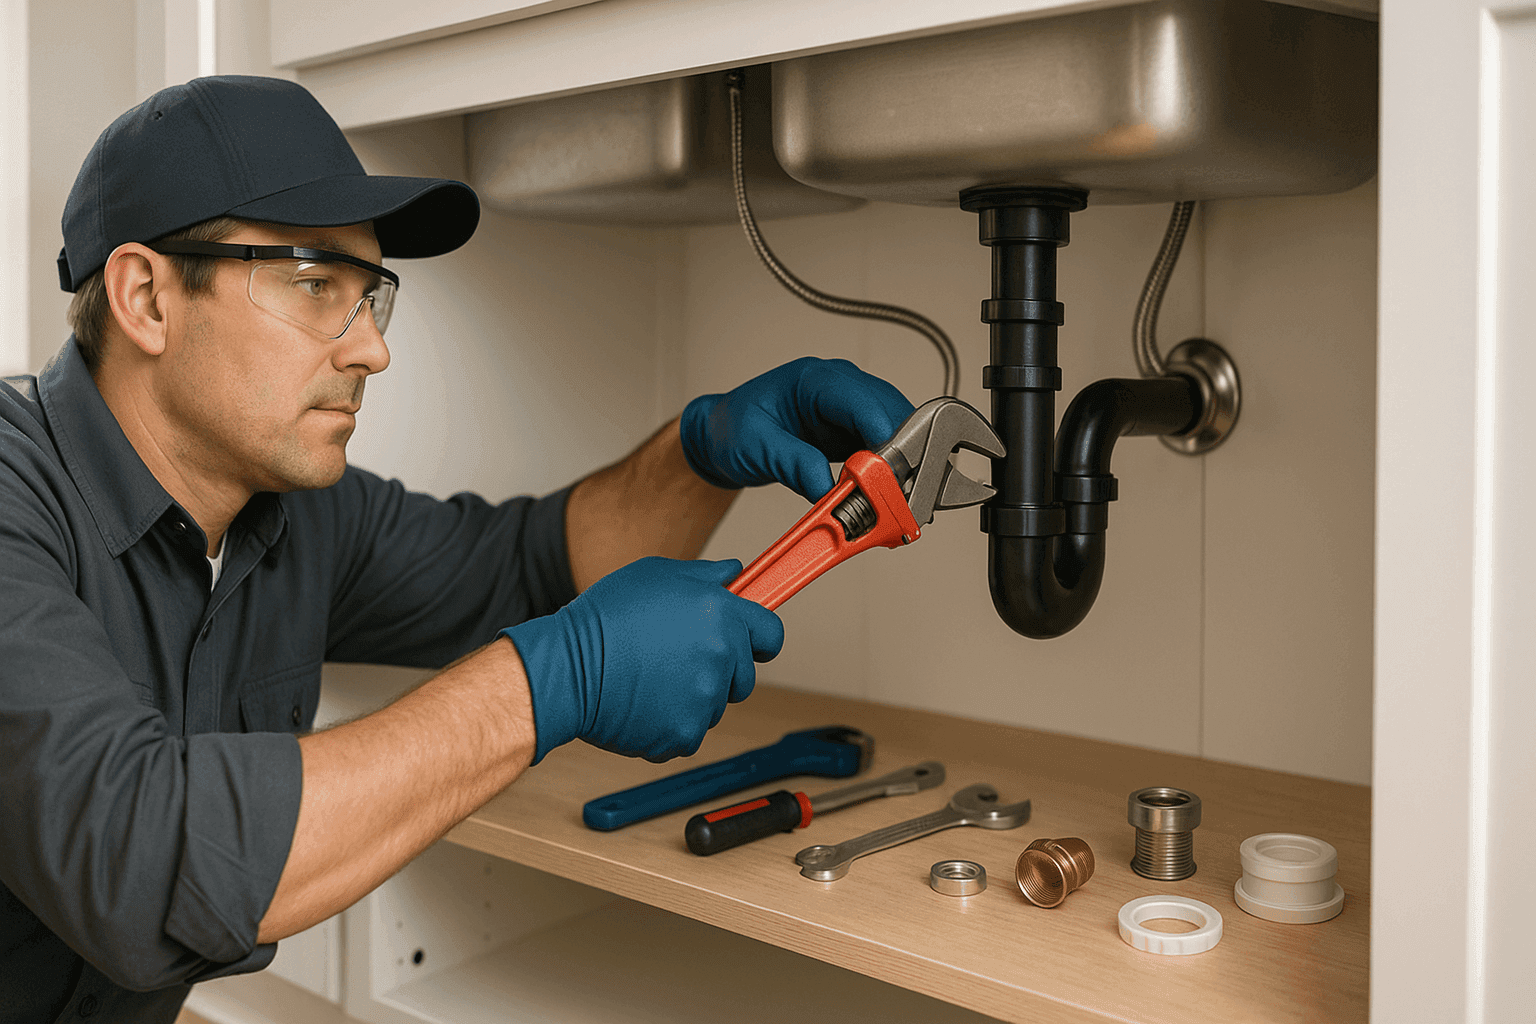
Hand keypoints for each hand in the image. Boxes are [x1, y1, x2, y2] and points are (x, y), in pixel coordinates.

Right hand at [501, 558, 783, 762]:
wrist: (567, 667)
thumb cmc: (605, 617)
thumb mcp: (656, 574)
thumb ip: (706, 575)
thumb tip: (735, 574)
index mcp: (721, 613)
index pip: (772, 633)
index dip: (760, 639)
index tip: (751, 644)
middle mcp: (721, 656)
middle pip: (743, 676)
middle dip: (720, 671)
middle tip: (677, 660)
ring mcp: (705, 699)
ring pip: (714, 705)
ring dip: (692, 696)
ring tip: (651, 678)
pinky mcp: (685, 733)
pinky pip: (689, 731)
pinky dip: (670, 723)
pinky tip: (643, 702)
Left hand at [679, 357, 915, 501]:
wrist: (724, 435)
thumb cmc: (734, 429)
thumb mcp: (755, 447)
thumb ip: (794, 465)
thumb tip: (829, 490)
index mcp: (815, 380)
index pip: (865, 402)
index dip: (885, 436)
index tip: (890, 474)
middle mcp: (841, 388)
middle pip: (892, 415)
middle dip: (901, 455)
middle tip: (896, 495)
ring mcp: (851, 408)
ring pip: (897, 432)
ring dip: (900, 466)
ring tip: (891, 499)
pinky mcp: (855, 430)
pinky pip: (886, 448)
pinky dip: (889, 471)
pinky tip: (884, 493)